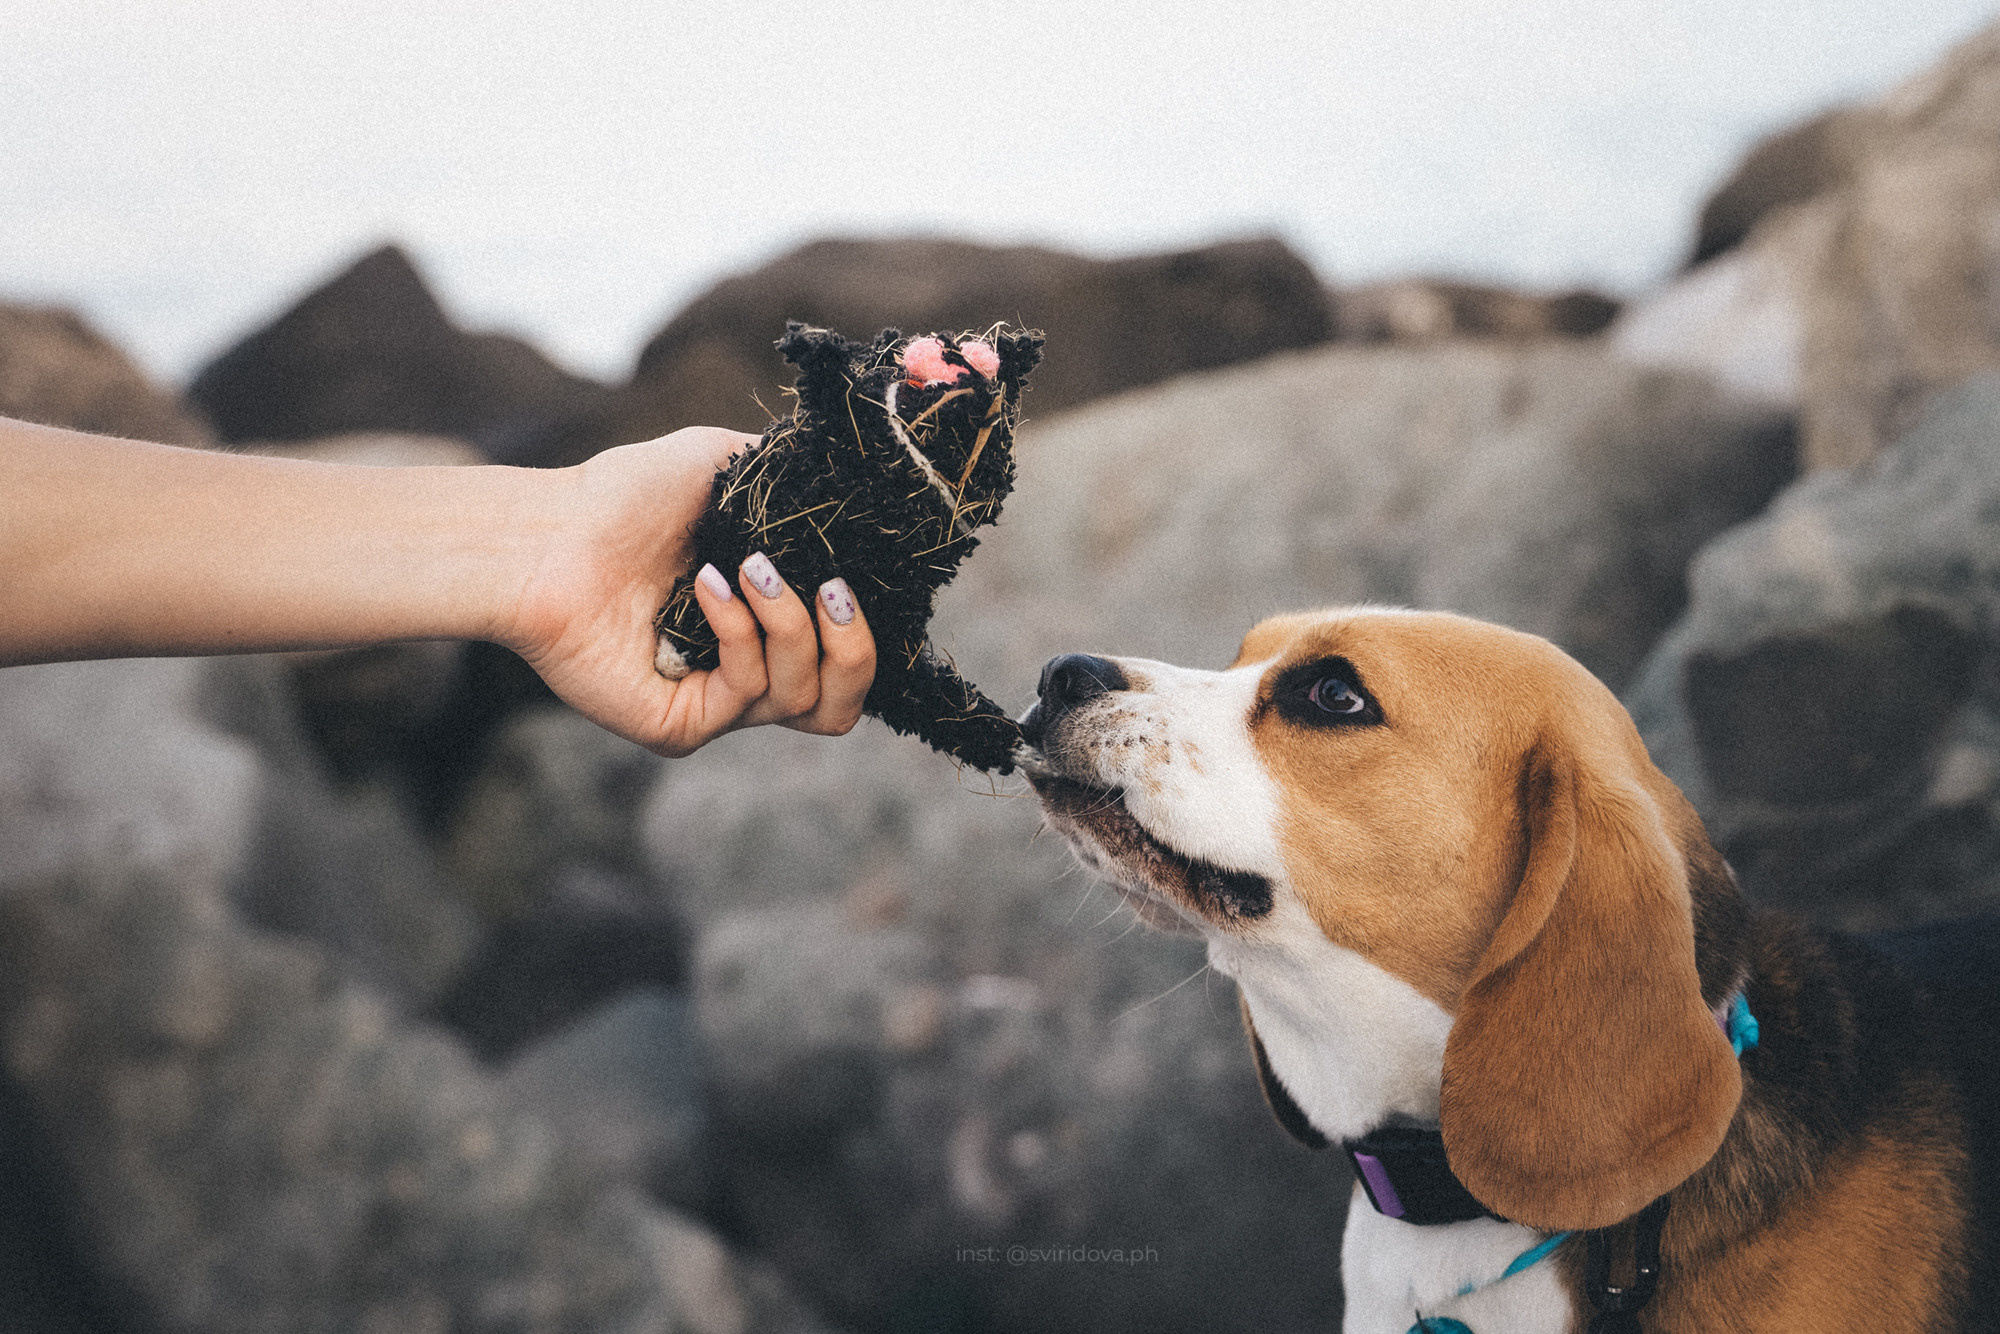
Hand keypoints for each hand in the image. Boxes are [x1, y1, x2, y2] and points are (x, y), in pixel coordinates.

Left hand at [500, 428, 878, 756]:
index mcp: (764, 630)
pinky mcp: (679, 726)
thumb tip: (857, 481)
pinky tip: (706, 585)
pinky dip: (741, 632)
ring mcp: (713, 706)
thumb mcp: (727, 464)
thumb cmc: (621, 499)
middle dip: (857, 647)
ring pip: (806, 700)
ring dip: (790, 622)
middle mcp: (744, 675)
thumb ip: (794, 477)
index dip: (866, 628)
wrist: (548, 532)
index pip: (847, 662)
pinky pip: (748, 693)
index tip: (855, 571)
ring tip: (747, 565)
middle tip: (834, 589)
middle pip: (842, 706)